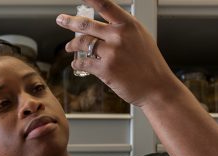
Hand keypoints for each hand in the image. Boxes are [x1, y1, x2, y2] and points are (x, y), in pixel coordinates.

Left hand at [55, 0, 181, 108]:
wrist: (157, 87)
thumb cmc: (150, 64)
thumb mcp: (140, 38)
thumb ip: (123, 30)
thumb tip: (105, 26)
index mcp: (129, 25)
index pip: (106, 6)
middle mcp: (119, 35)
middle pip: (86, 25)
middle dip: (69, 22)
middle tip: (60, 20)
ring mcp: (111, 52)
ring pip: (82, 44)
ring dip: (72, 45)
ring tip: (69, 47)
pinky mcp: (105, 69)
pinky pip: (84, 63)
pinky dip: (77, 63)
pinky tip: (76, 64)